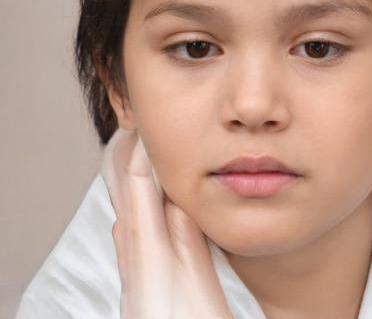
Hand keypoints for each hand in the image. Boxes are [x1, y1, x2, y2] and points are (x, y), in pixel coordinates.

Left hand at [102, 129, 232, 318]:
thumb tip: (178, 197)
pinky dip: (135, 206)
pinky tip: (145, 206)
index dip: (142, 153)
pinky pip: (130, 231)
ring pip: (126, 213)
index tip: (148, 126)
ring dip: (132, 181)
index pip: (139, 187)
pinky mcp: (137, 282)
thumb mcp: (201, 288)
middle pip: (126, 196)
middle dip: (129, 161)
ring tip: (143, 156)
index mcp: (149, 256)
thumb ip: (188, 242)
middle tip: (138, 130)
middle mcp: (133, 259)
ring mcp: (132, 271)